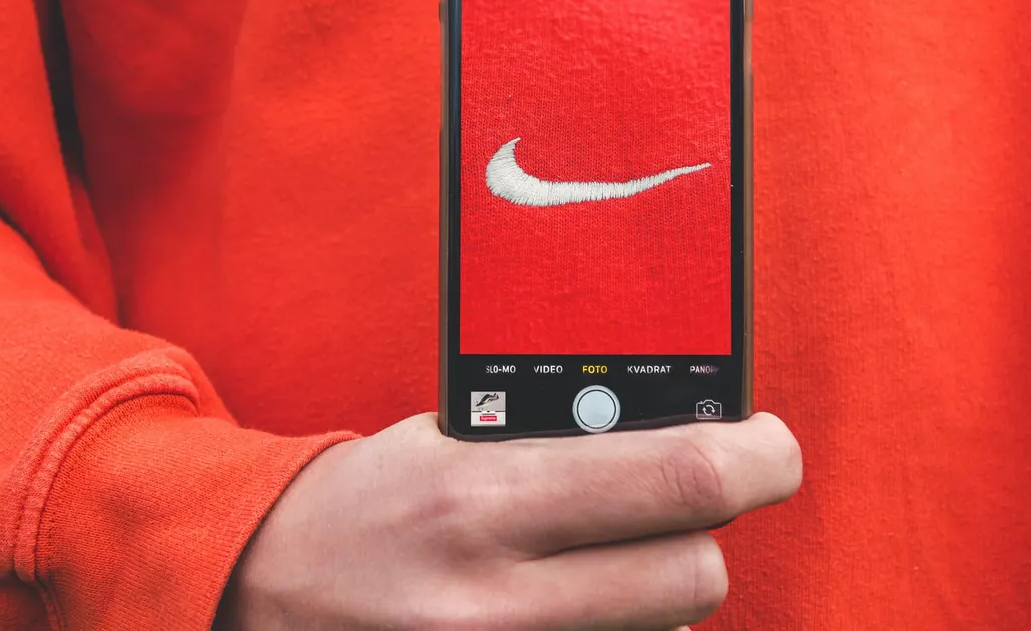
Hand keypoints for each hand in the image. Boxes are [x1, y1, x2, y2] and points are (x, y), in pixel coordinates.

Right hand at [218, 412, 801, 629]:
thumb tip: (680, 428)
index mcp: (487, 494)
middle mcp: (498, 597)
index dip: (758, 457)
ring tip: (605, 556)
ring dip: (663, 590)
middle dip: (708, 529)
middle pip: (698, 572)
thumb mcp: (451, 436)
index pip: (683, 477)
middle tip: (682, 500)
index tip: (768, 445)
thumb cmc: (368, 501)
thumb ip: (561, 439)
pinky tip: (582, 601)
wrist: (262, 591)